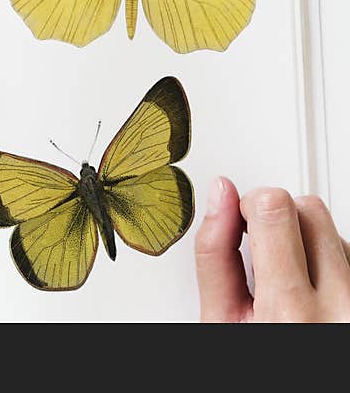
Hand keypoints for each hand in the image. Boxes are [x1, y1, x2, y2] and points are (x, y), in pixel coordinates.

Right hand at [195, 177, 349, 321]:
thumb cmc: (259, 359)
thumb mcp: (220, 319)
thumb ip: (215, 253)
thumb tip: (221, 193)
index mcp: (289, 310)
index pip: (275, 208)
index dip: (250, 205)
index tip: (242, 221)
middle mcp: (340, 306)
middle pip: (309, 209)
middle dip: (279, 218)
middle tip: (263, 253)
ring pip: (333, 228)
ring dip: (306, 241)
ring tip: (289, 278)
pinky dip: (328, 259)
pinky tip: (313, 286)